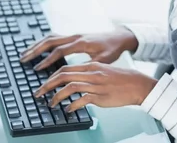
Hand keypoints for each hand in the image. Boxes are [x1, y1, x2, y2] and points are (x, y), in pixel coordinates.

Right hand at [20, 28, 137, 69]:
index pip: (59, 51)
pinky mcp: (73, 36)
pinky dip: (44, 42)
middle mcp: (75, 36)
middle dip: (35, 50)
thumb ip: (90, 65)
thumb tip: (78, 74)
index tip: (37, 69)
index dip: (47, 60)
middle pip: (50, 41)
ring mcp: (73, 35)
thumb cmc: (112, 49)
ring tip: (25, 54)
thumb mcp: (104, 60)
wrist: (119, 37)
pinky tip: (37, 49)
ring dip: (37, 45)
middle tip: (23, 59)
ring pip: (50, 37)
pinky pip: (55, 37)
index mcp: (81, 42)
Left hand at [34, 62, 157, 111]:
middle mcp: (91, 73)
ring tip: (50, 103)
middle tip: (38, 93)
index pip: (65, 68)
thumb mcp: (102, 71)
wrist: (137, 84)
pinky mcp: (101, 96)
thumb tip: (72, 81)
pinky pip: (83, 100)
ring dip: (57, 96)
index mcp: (91, 66)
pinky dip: (72, 105)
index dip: (51, 76)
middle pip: (63, 75)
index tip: (43, 84)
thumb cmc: (120, 79)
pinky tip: (68, 110)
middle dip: (47, 85)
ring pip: (70, 86)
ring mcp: (96, 85)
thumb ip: (87, 74)